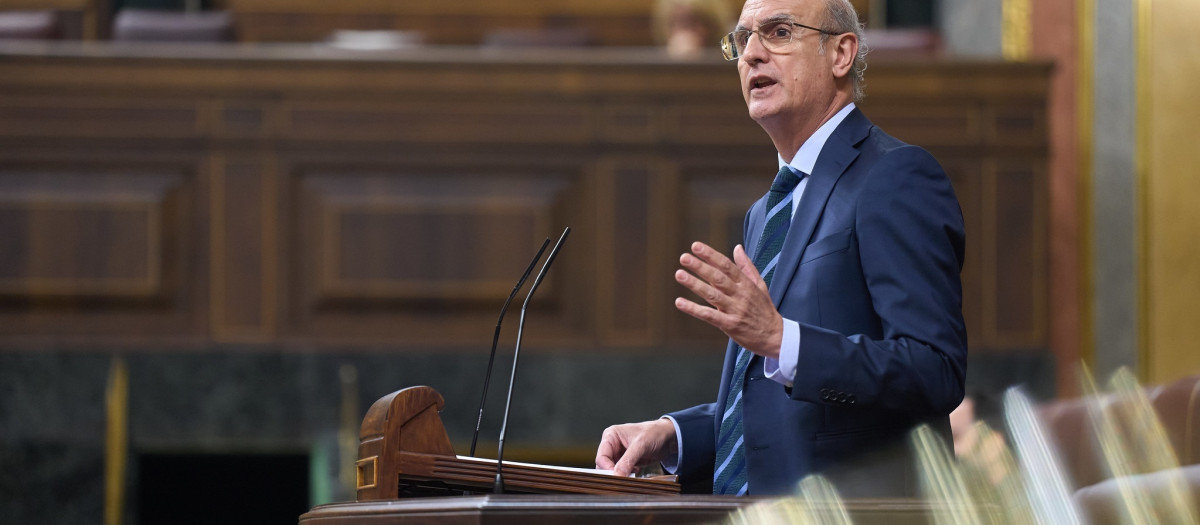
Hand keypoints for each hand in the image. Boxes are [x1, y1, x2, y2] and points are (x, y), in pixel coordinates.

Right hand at [595, 419, 676, 476]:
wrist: (667, 437)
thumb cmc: (654, 433)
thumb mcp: (640, 445)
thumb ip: (627, 461)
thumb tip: (617, 476)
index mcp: (611, 436)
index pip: (601, 457)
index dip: (607, 468)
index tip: (617, 477)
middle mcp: (612, 445)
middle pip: (604, 465)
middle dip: (614, 472)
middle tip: (625, 478)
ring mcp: (618, 454)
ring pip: (612, 470)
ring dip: (621, 474)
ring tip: (634, 472)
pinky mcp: (625, 462)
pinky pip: (621, 472)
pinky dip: (627, 475)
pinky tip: (637, 470)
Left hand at [674, 242, 782, 358]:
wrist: (776, 337)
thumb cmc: (765, 310)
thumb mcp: (760, 285)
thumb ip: (747, 266)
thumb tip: (737, 247)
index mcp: (746, 284)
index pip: (726, 266)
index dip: (711, 255)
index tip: (696, 246)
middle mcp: (740, 295)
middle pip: (718, 278)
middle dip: (700, 267)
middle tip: (684, 257)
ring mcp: (735, 310)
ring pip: (712, 295)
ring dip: (695, 284)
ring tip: (679, 274)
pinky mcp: (730, 325)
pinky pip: (709, 315)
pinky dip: (694, 309)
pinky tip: (680, 302)